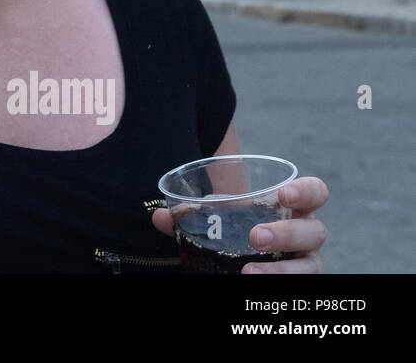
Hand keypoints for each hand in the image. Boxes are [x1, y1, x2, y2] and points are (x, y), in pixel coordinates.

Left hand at [151, 176, 328, 272]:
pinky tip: (253, 283)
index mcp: (292, 207)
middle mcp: (307, 233)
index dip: (306, 191)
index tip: (282, 194)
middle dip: (287, 234)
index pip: (316, 192)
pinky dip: (277, 284)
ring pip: (310, 265)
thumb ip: (192, 214)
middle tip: (256, 238)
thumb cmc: (238, 225)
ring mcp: (306, 260)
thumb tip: (159, 216)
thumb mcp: (221, 216)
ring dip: (280, 269)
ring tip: (249, 271)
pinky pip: (297, 285)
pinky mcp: (299, 279)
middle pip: (315, 231)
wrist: (245, 250)